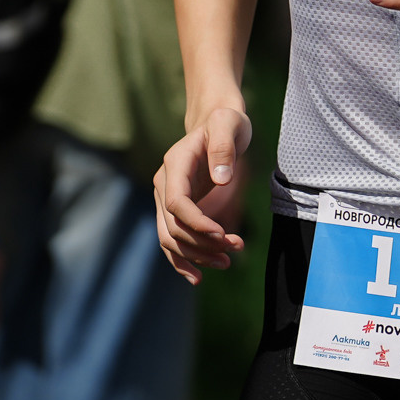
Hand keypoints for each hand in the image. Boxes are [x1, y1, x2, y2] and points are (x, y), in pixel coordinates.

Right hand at [153, 105, 251, 283]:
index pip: (176, 202)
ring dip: (197, 256)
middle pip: (173, 226)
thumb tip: (220, 179)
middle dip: (202, 244)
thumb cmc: (226, 122)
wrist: (217, 122)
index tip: (222, 235)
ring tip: (227, 262)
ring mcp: (166, 198)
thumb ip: (223, 147)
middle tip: (235, 249)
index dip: (196, 223)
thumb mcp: (230, 124)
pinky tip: (197, 277)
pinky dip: (183, 260)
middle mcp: (164, 183)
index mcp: (175, 164)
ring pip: (172, 238)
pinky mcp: (176, 210)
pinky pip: (173, 240)